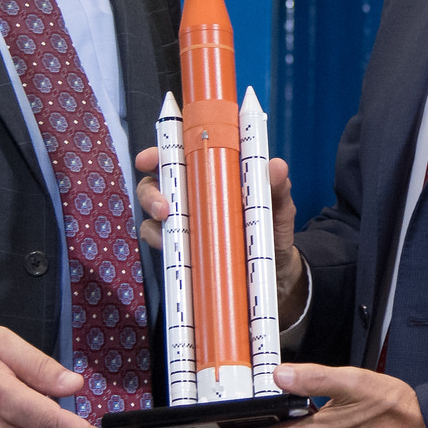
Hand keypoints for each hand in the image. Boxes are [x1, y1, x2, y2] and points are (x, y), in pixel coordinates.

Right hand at [135, 147, 306, 325]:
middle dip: (150, 193)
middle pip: (154, 186)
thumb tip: (277, 166)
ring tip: (169, 227)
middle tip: (164, 207)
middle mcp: (190, 197)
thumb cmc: (271, 229)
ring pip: (152, 217)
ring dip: (154, 223)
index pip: (176, 158)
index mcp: (210, 176)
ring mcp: (183, 225)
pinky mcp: (182, 251)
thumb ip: (278, 187)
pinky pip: (163, 247)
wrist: (276, 272)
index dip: (156, 155)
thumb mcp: (279, 206)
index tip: (148, 160)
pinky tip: (176, 250)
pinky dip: (163, 246)